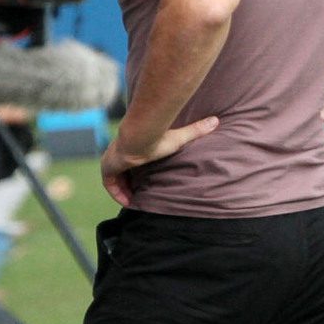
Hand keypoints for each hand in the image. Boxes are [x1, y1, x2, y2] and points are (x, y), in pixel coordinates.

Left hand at [101, 116, 218, 205]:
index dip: (136, 172)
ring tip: (135, 202)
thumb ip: (196, 130)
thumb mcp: (179, 137)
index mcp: (133, 145)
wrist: (140, 136)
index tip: (144, 182)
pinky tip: (128, 202)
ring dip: (123, 190)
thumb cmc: (158, 136)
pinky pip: (109, 185)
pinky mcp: (108, 168)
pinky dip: (117, 194)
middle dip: (129, 184)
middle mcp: (120, 152)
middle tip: (139, 196)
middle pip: (122, 171)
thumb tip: (216, 120)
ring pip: (114, 179)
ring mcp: (112, 159)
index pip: (133, 160)